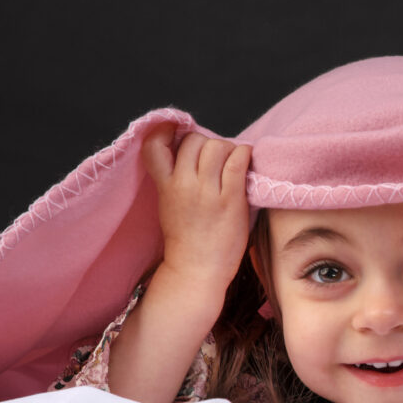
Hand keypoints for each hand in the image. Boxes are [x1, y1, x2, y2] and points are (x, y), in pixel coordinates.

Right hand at [141, 123, 251, 293]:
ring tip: (232, 165)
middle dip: (207, 144)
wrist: (197, 270)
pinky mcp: (231, 200)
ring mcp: (208, 192)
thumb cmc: (187, 239)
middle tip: (216, 161)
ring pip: (217, 146)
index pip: (154, 145)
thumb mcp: (168, 204)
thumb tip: (193, 152)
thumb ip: (175, 178)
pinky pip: (238, 161)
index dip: (167, 132)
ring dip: (228, 149)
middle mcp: (184, 185)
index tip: (179, 135)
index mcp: (165, 185)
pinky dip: (245, 154)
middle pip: (194, 140)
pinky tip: (247, 161)